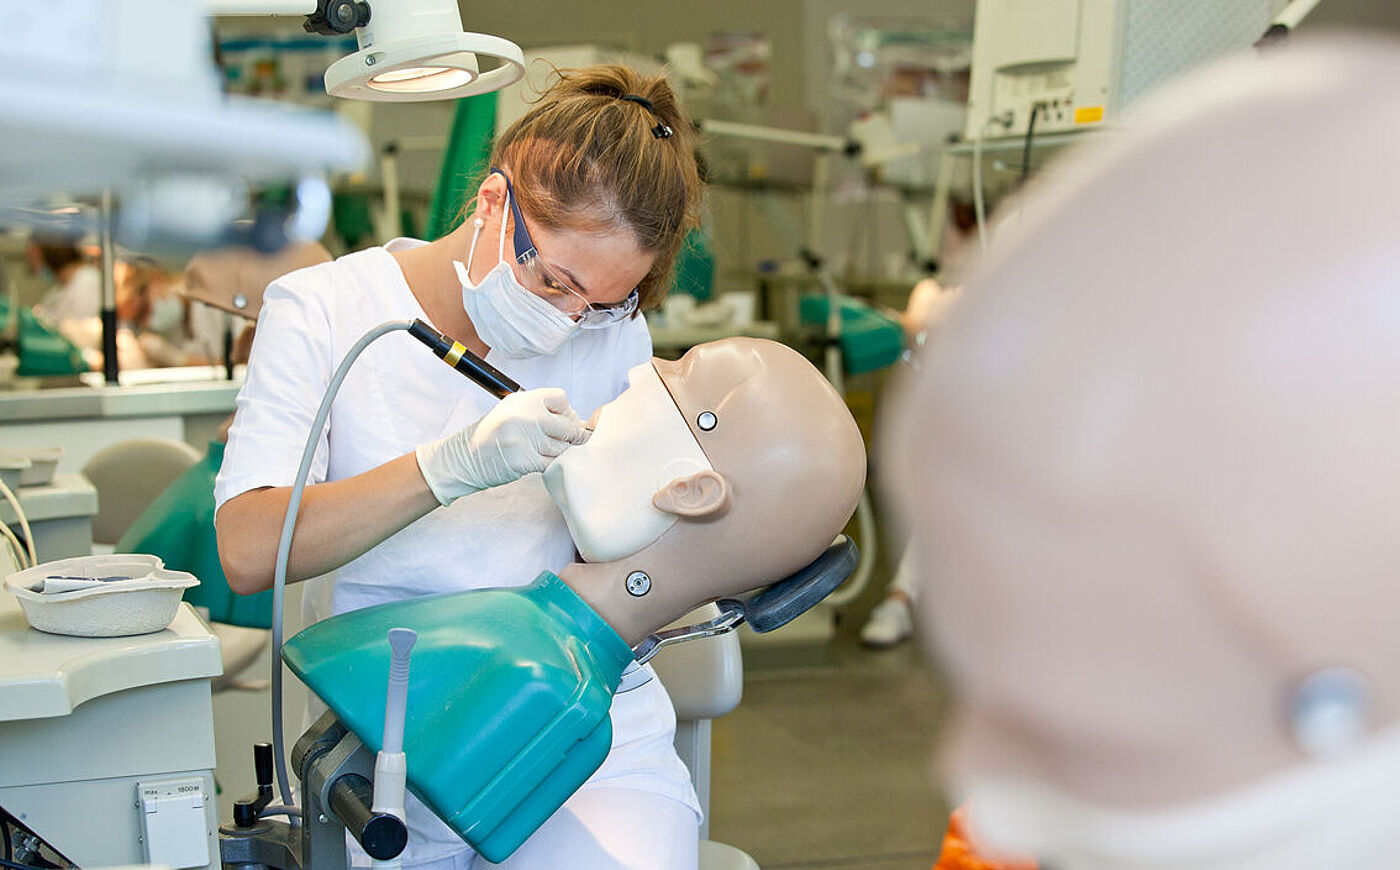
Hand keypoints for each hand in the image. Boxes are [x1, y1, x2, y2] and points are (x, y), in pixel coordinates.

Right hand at [415, 388, 588, 504]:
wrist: (464, 458)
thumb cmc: (491, 435)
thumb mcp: (511, 411)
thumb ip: (540, 411)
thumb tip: (578, 421)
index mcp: (523, 400)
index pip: (561, 399)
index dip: (563, 411)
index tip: (559, 421)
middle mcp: (525, 416)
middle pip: (567, 426)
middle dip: (568, 436)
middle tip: (559, 441)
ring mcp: (526, 439)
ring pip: (562, 447)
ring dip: (557, 452)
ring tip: (541, 451)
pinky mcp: (525, 460)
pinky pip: (552, 463)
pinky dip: (549, 464)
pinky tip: (536, 461)